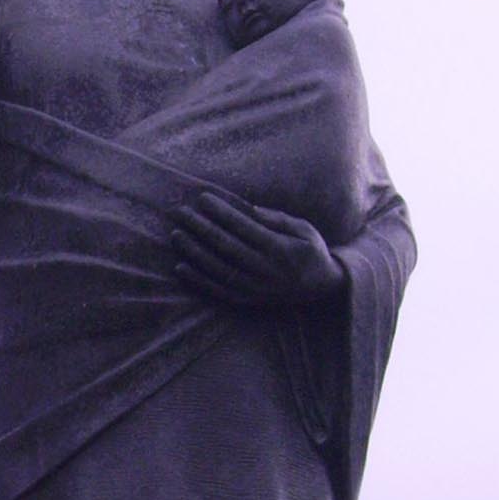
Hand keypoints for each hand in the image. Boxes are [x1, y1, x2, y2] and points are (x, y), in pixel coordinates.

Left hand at [171, 190, 344, 306]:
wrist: (322, 289)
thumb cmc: (310, 251)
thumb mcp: (304, 230)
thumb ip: (276, 219)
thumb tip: (248, 209)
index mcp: (281, 249)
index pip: (244, 228)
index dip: (221, 213)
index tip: (202, 198)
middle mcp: (266, 270)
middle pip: (226, 247)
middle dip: (201, 228)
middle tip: (180, 212)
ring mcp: (255, 288)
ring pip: (218, 269)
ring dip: (194, 252)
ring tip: (176, 235)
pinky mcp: (248, 301)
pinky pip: (218, 291)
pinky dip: (198, 280)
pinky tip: (181, 267)